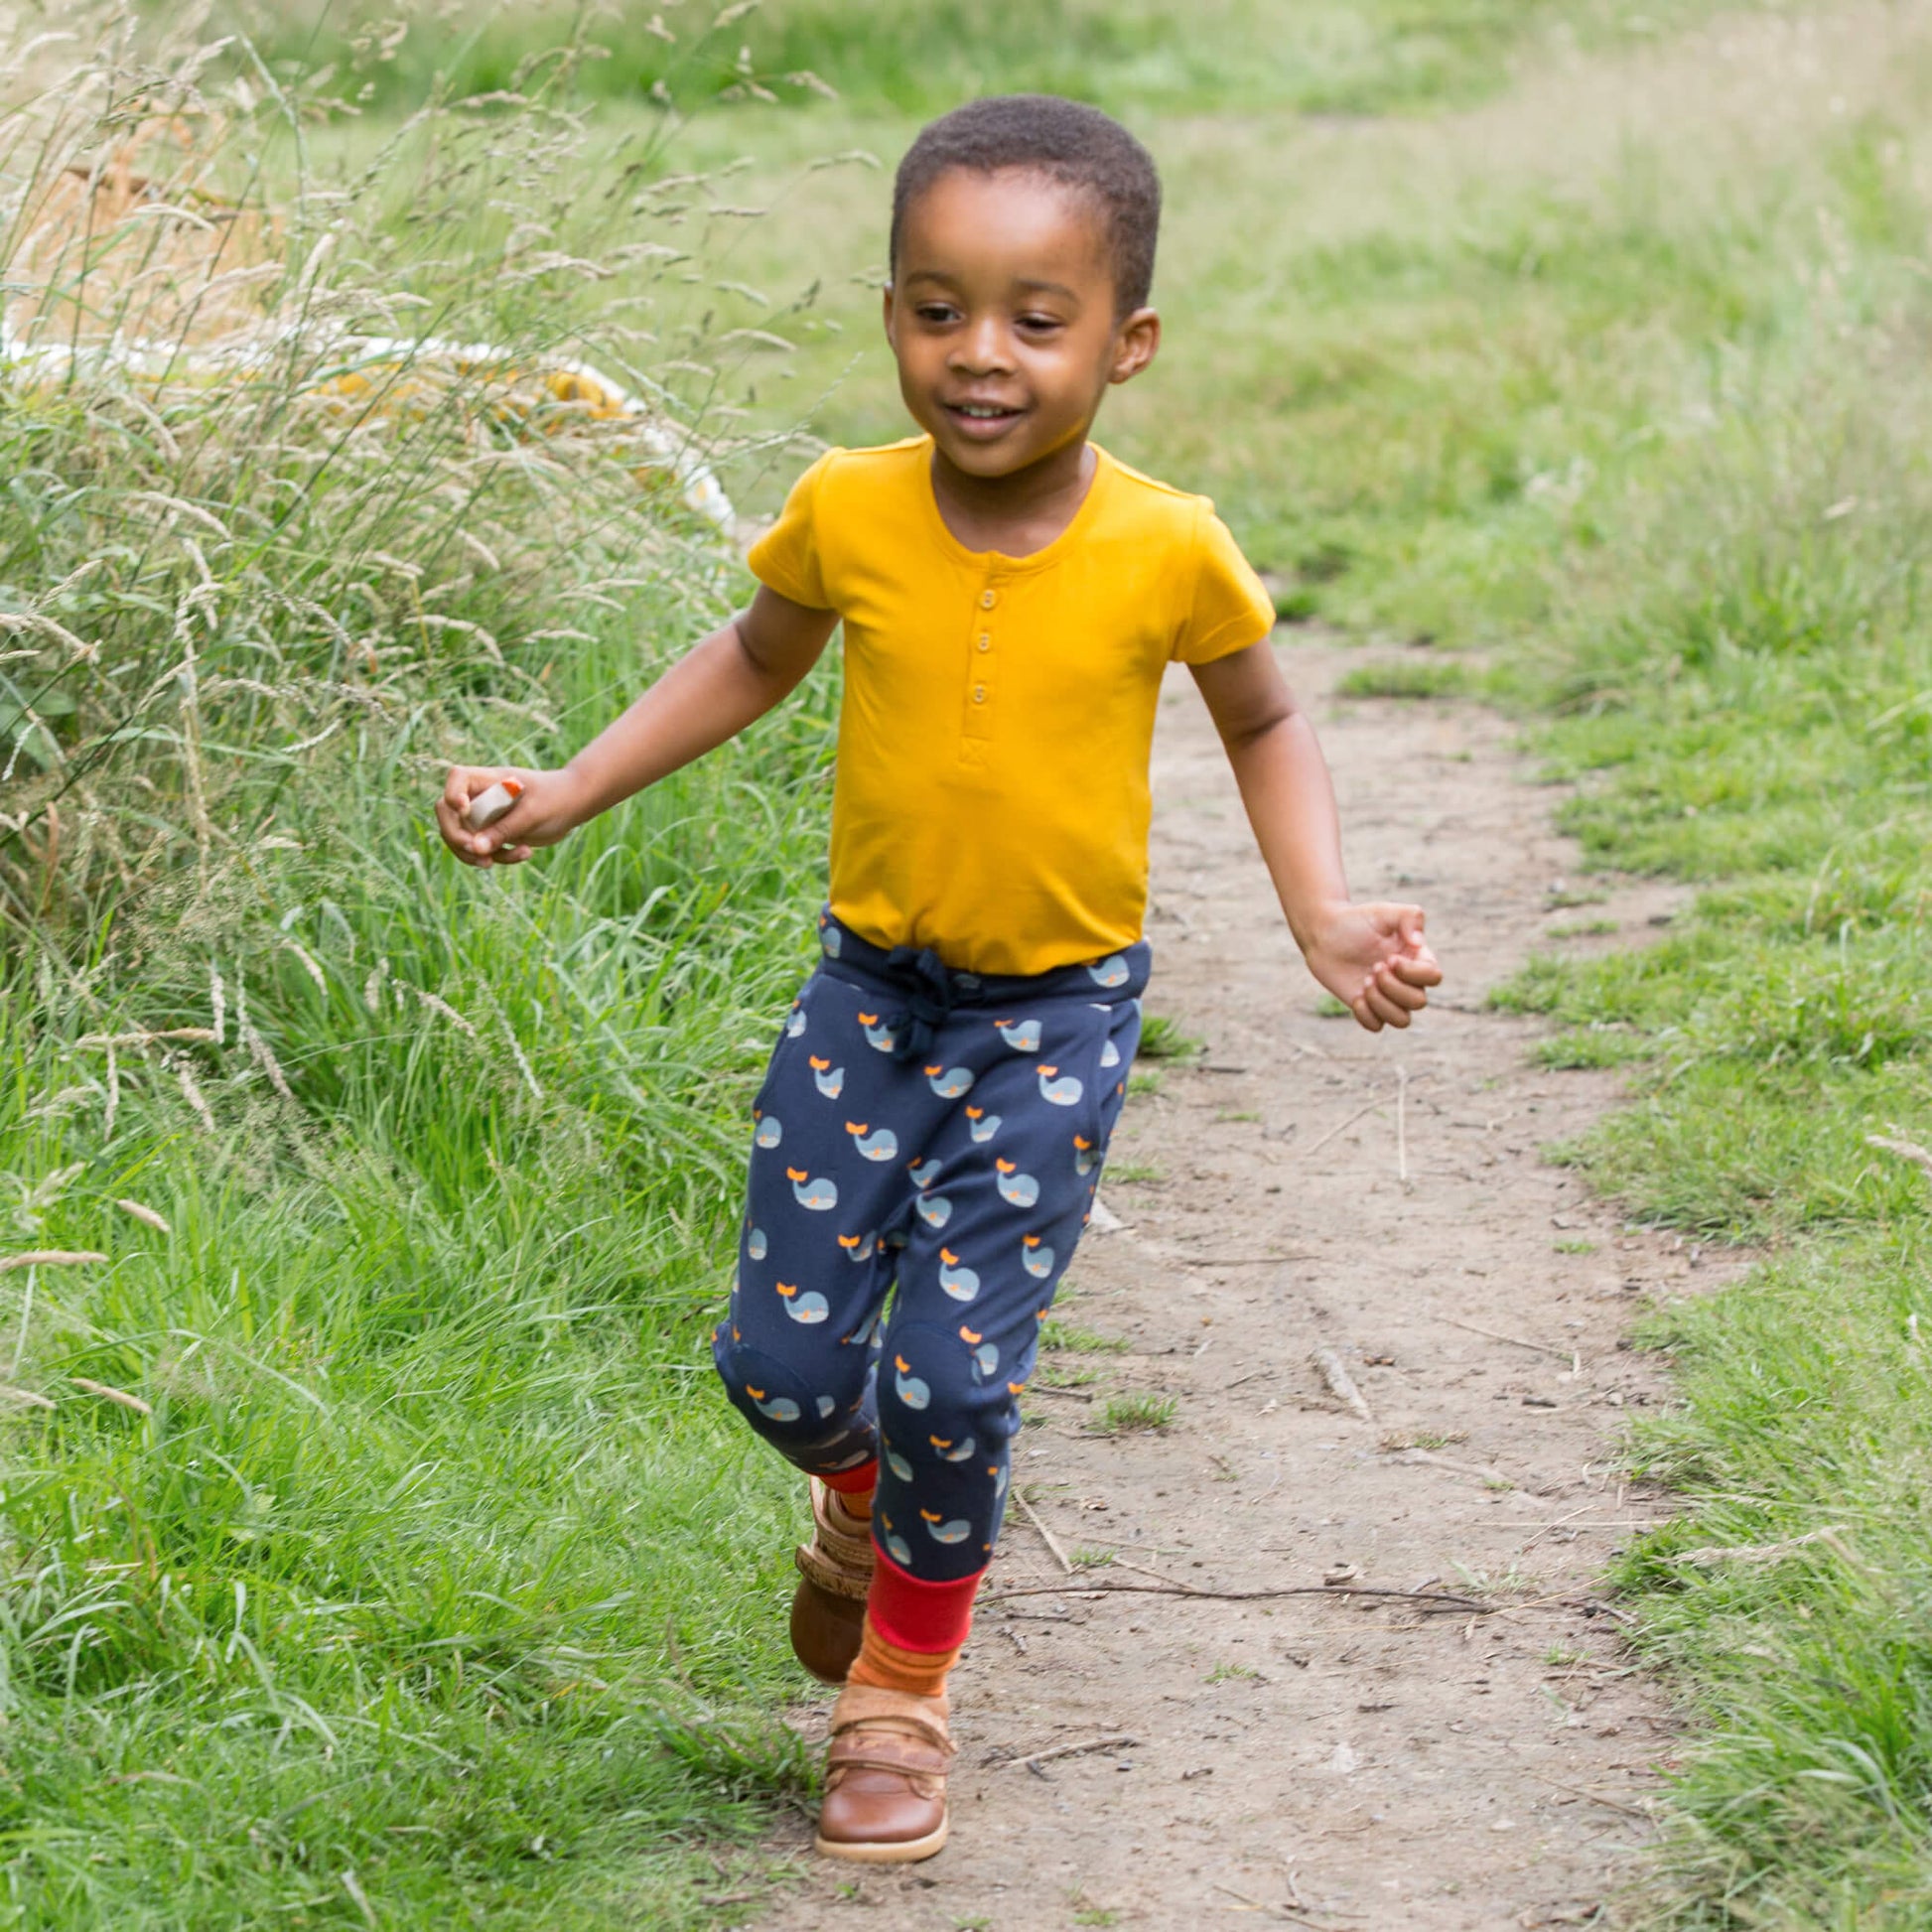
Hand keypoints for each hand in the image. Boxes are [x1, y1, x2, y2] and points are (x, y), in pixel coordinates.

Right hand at [434, 764, 586, 867]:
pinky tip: (525, 854)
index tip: (464, 811)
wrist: (574, 804)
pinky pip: (482, 850)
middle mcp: (482, 796)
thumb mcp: (533, 814)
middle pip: (448, 813)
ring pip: (460, 837)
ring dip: (474, 854)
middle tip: (479, 854)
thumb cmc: (557, 799)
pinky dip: (498, 857)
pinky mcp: (493, 832)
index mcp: (490, 780)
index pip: (457, 778)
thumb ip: (504, 829)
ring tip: (496, 862)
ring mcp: (485, 815)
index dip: (452, 794)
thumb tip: (475, 848)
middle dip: (457, 837)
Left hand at [1301, 902, 1442, 1031]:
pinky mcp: (1367, 1007)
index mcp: (1416, 959)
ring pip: (1401, 1020)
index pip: (1433, 977)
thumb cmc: (1356, 920)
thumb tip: (1419, 943)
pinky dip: (1366, 1015)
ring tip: (1365, 983)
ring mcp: (1387, 996)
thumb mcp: (1384, 912)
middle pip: (1419, 1002)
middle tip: (1373, 968)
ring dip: (1382, 1003)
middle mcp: (1406, 981)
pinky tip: (1356, 996)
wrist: (1323, 934)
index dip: (1413, 973)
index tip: (1390, 958)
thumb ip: (1410, 917)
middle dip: (1393, 987)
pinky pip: (1377, 1026)